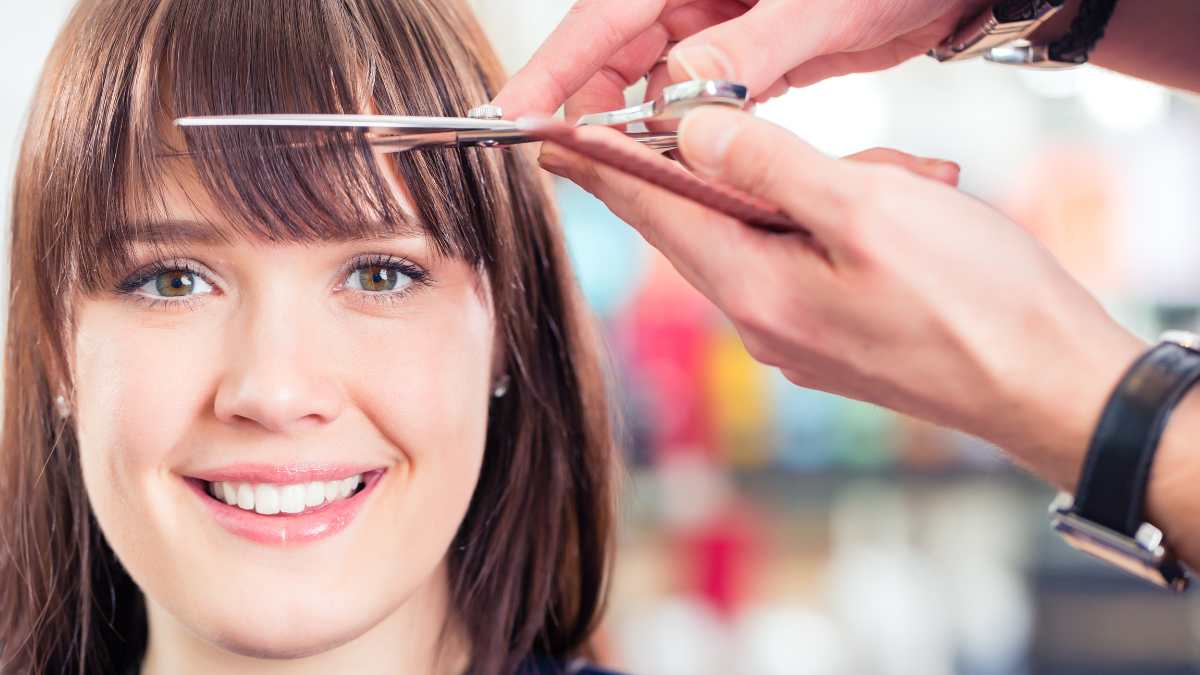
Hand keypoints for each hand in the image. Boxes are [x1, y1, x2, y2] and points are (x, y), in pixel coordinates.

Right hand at [493, 0, 991, 117]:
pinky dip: (692, 128)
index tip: (512, 114)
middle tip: (590, 158)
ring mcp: (723, 20)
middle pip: (617, 53)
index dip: (553, 67)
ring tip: (646, 166)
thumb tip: (673, 96)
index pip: (603, 15)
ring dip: (649, 127)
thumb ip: (745, 49)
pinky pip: (700, 95)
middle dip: (598, 106)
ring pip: (657, 82)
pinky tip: (693, 156)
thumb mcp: (818, 5)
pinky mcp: (752, 52)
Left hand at [539, 107, 1147, 487]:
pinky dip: (838, 221)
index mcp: (751, 289)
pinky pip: (803, 258)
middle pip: (703, 220)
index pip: (650, 211)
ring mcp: (795, 333)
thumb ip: (768, 165)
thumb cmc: (974, 302)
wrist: (1050, 386)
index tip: (551, 133)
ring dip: (815, 191)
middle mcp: (758, 319)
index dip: (598, 164)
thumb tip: (688, 133)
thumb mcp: (865, 208)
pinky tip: (898, 215)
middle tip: (793, 141)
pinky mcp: (831, 334)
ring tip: (902, 191)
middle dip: (742, 166)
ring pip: (765, 232)